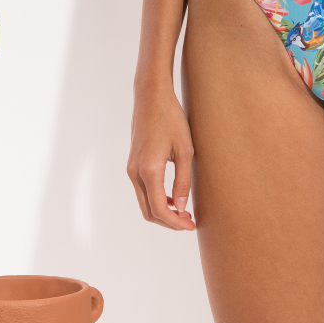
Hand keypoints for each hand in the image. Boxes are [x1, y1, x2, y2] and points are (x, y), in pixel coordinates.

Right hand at [127, 83, 195, 230]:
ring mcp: (131, 168)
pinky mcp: (133, 163)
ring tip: (184, 212)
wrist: (151, 97)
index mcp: (149, 170)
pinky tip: (173, 197)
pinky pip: (143, 190)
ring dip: (162, 211)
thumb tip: (181, 207)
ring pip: (144, 202)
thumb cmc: (171, 119)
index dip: (175, 222)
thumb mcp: (185, 149)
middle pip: (148, 211)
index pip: (159, 209)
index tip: (191, 226)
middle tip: (189, 222)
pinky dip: (156, 199)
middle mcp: (135, 172)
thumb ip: (183, 180)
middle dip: (168, 221)